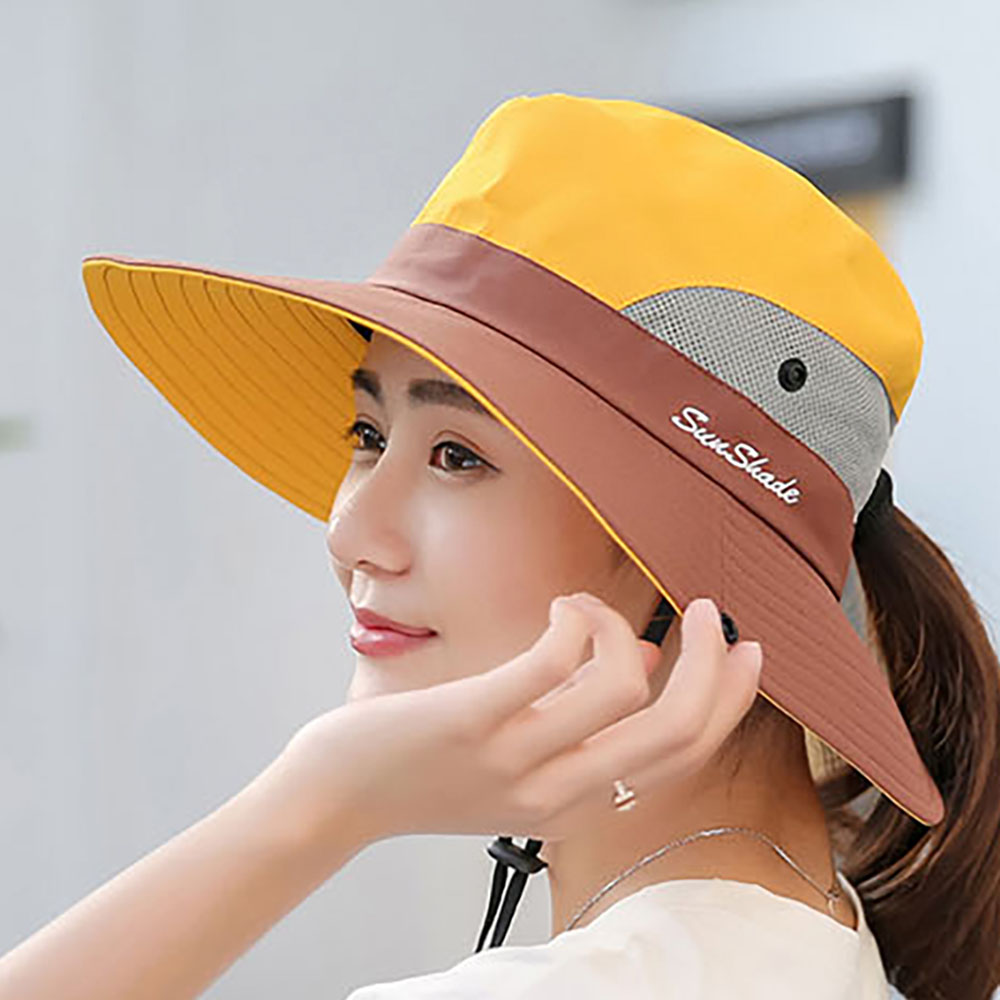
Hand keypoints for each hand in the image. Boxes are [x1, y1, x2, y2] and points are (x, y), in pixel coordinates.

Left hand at [267, 594, 762, 857]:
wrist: (337, 798)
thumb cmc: (425, 769)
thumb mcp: (518, 759)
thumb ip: (582, 720)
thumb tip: (643, 660)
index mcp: (577, 804)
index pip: (681, 759)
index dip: (726, 702)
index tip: (744, 653)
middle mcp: (559, 793)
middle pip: (674, 731)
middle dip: (710, 661)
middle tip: (711, 612)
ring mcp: (518, 759)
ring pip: (624, 688)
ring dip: (622, 625)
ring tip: (587, 608)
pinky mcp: (476, 719)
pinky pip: (555, 660)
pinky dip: (576, 620)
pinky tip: (560, 608)